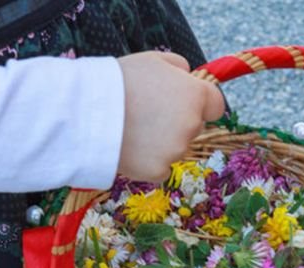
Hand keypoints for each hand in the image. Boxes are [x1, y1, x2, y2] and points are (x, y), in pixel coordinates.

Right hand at [116, 52, 224, 183]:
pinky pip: (160, 168)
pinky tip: (129, 148)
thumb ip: (178, 66)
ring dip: (160, 143)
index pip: (216, 105)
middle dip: (176, 123)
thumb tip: (188, 74)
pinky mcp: (158, 171)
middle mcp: (192, 125)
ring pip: (175, 149)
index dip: (201, 104)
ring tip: (131, 130)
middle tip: (145, 115)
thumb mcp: (152, 60)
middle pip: (193, 128)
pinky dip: (148, 162)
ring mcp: (176, 151)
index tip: (185, 104)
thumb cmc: (119, 81)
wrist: (87, 114)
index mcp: (195, 96)